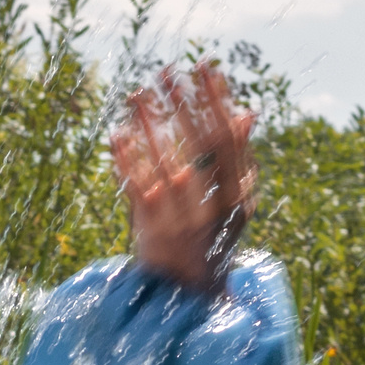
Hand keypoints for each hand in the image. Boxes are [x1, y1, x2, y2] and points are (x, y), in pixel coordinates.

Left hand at [112, 62, 256, 292]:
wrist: (191, 297)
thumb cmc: (213, 239)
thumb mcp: (233, 204)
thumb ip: (237, 162)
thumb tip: (247, 113)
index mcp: (237, 197)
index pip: (228, 139)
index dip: (216, 101)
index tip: (205, 67)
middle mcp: (211, 208)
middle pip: (196, 145)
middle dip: (181, 103)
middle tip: (165, 70)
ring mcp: (181, 221)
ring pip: (164, 162)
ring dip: (149, 125)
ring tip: (136, 94)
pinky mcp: (151, 233)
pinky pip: (136, 189)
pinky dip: (126, 160)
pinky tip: (117, 133)